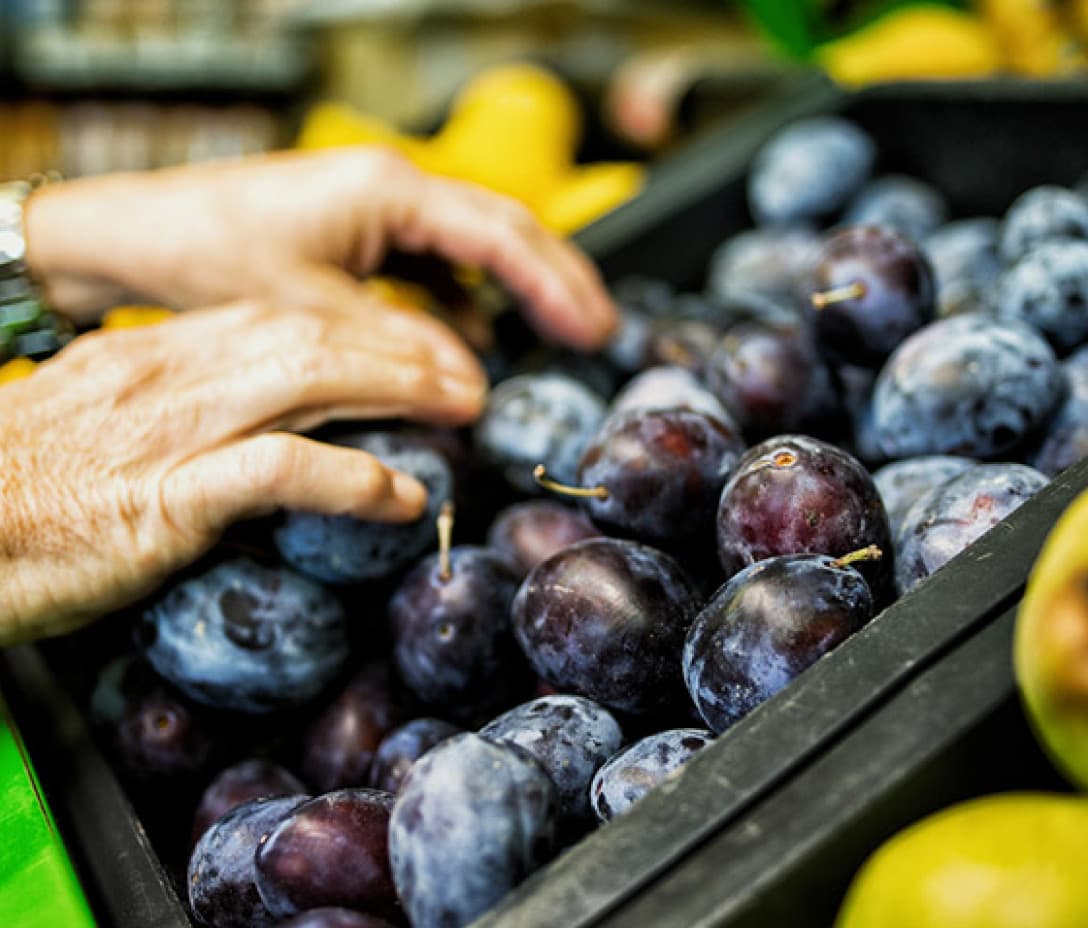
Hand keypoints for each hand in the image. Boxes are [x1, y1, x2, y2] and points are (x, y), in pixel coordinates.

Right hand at [0, 299, 486, 644]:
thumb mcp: (100, 426)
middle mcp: (172, 374)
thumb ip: (171, 413)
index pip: (278, 318)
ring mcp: (173, 429)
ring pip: (310, 378)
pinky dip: (350, 478)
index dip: (357, 330)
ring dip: (399, 389)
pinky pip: (280, 469)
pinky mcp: (168, 494)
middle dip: (399, 348)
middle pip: (311, 334)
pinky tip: (398, 495)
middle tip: (463, 373)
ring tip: (459, 410)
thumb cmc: (16, 492)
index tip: (410, 347)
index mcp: (156, 354)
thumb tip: (245, 431)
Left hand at [24, 147, 617, 349]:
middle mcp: (394, 189)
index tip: (594, 327)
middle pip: (500, 232)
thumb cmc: (205, 251)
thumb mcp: (308, 309)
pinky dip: (463, 303)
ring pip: (471, 250)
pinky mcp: (362, 237)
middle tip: (598, 330)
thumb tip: (471, 386)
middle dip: (554, 282)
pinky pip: (434, 268)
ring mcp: (380, 211)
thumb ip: (396, 346)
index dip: (555, 282)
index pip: (499, 232)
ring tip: (555, 336)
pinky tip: (476, 338)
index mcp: (389, 189)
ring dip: (513, 293)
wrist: (135, 234)